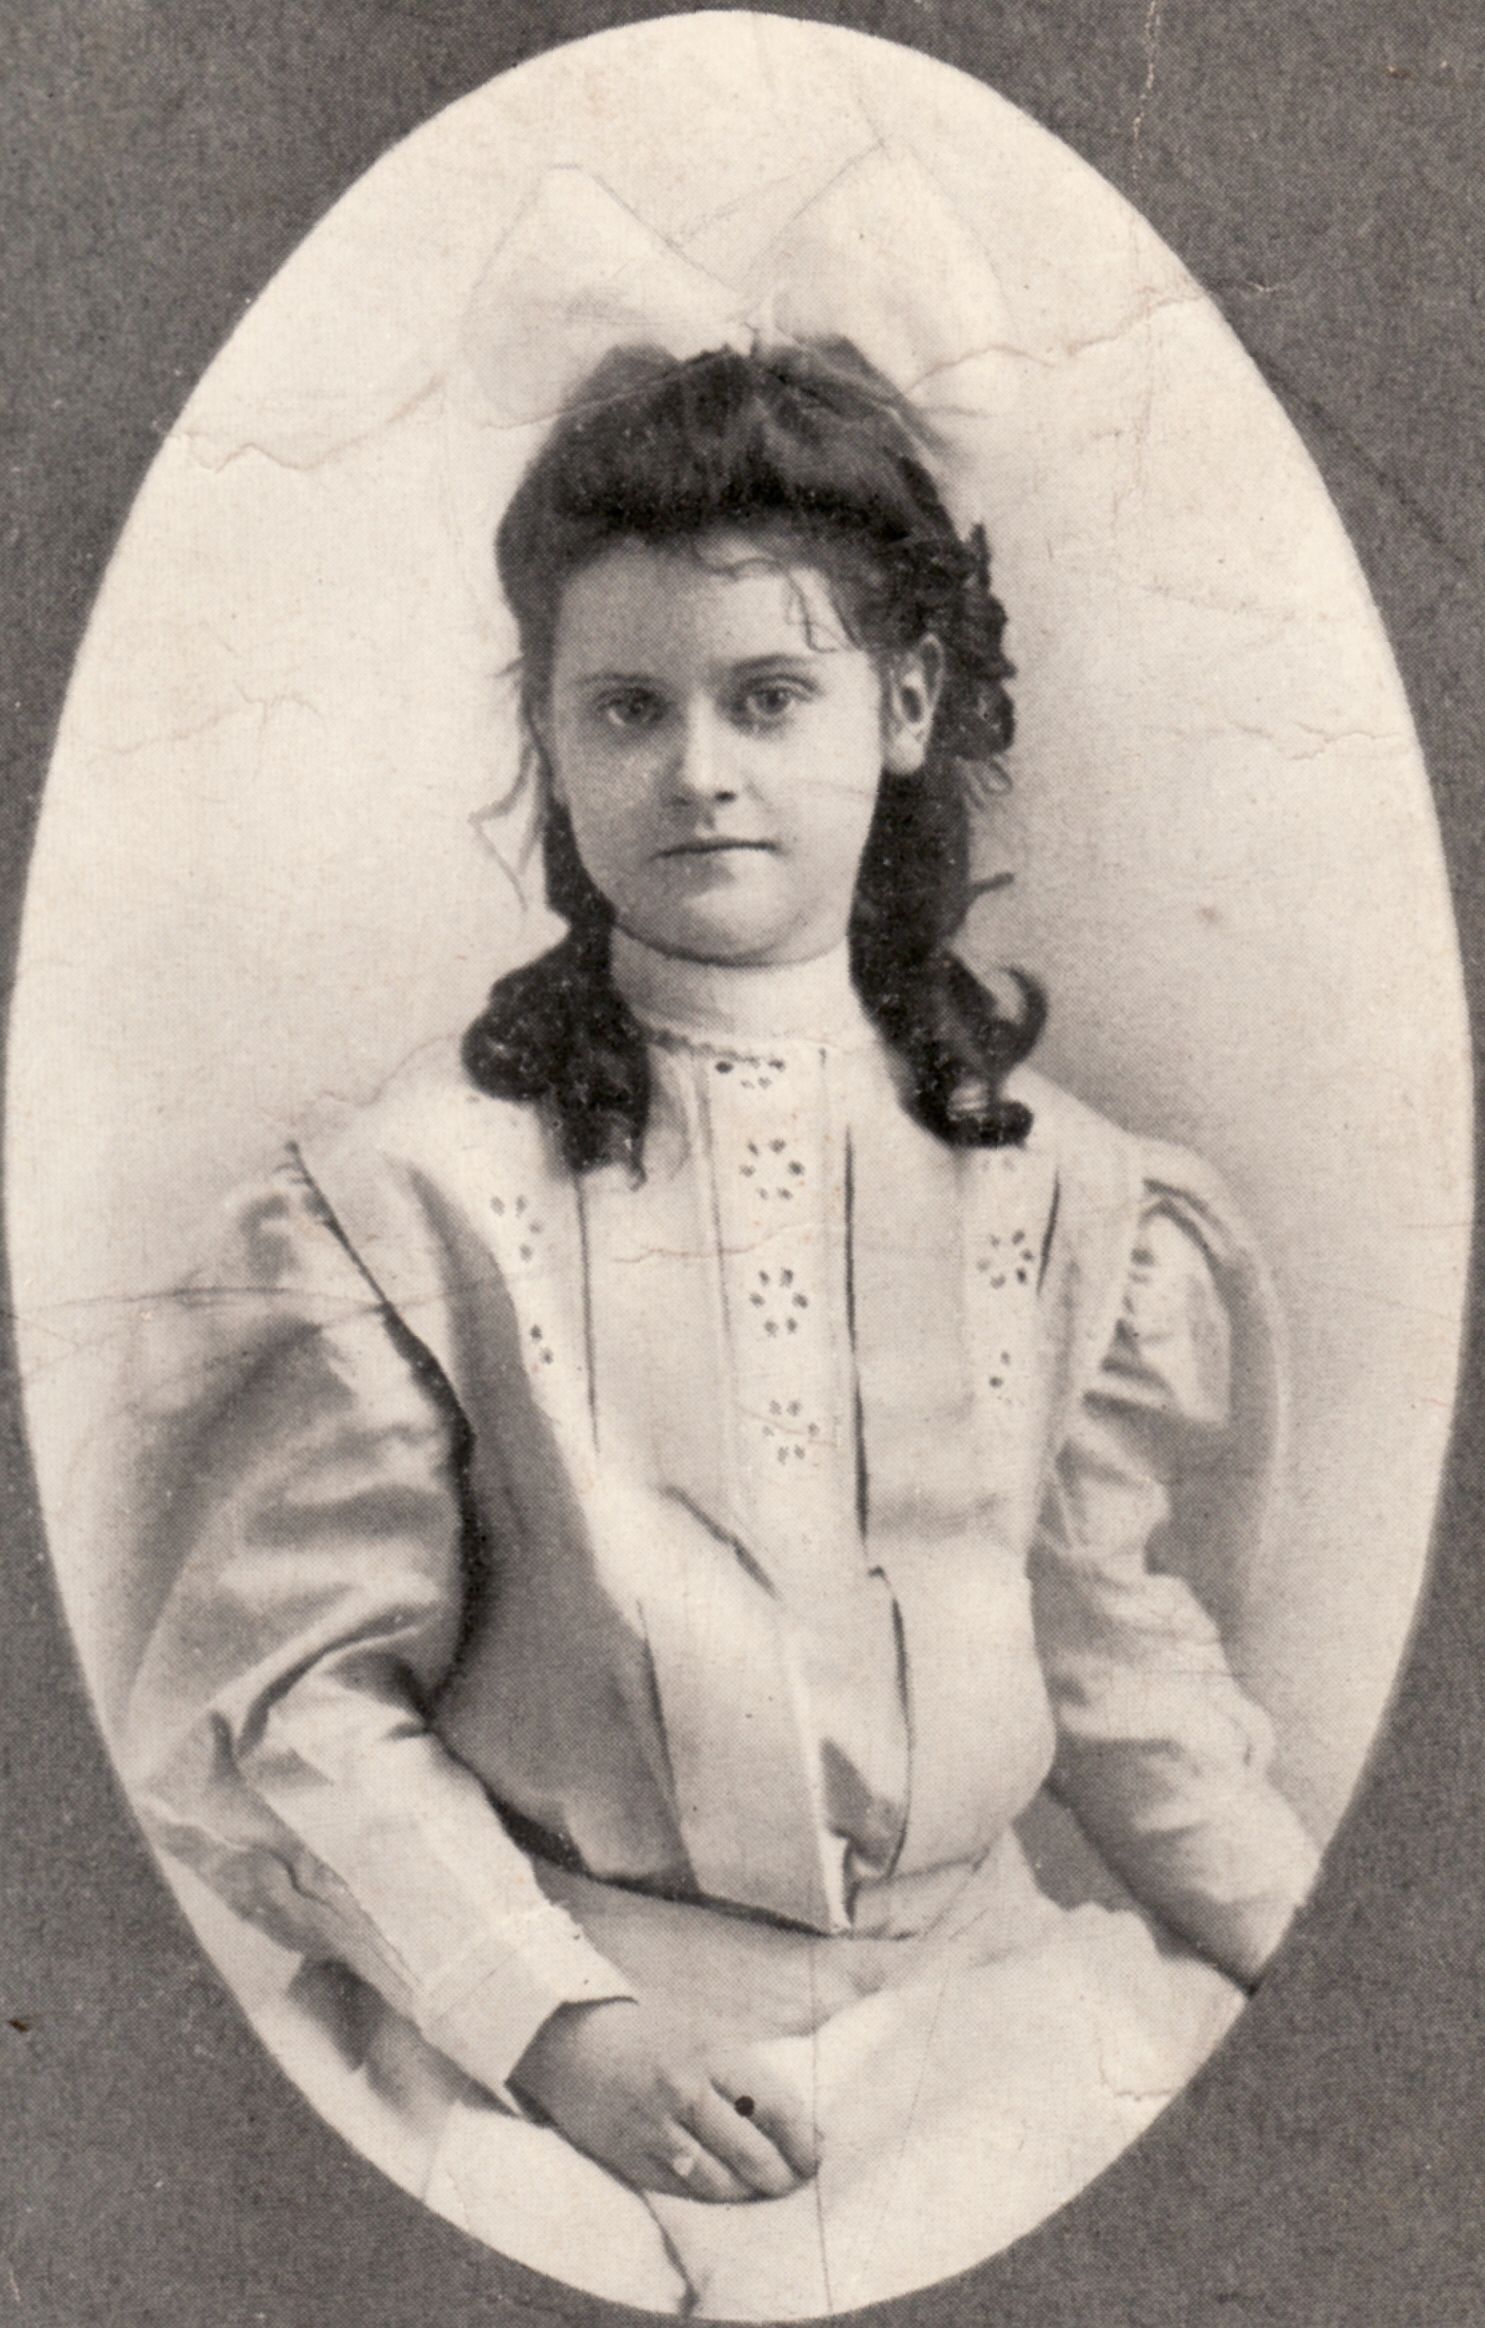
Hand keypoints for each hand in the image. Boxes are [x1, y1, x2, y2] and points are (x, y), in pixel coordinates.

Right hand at [511, 1996, 818, 2203]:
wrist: (573, 2042)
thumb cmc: (651, 2036)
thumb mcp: (703, 2036)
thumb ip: (746, 2075)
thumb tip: (802, 2121)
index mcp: (709, 2053)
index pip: (774, 2104)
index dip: (803, 2137)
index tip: (817, 2153)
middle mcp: (684, 2091)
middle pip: (751, 2151)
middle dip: (783, 2175)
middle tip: (797, 2181)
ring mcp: (655, 2129)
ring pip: (719, 2180)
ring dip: (750, 2192)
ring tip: (766, 2190)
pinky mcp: (631, 2158)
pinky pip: (684, 2191)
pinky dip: (713, 2195)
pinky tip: (727, 2191)